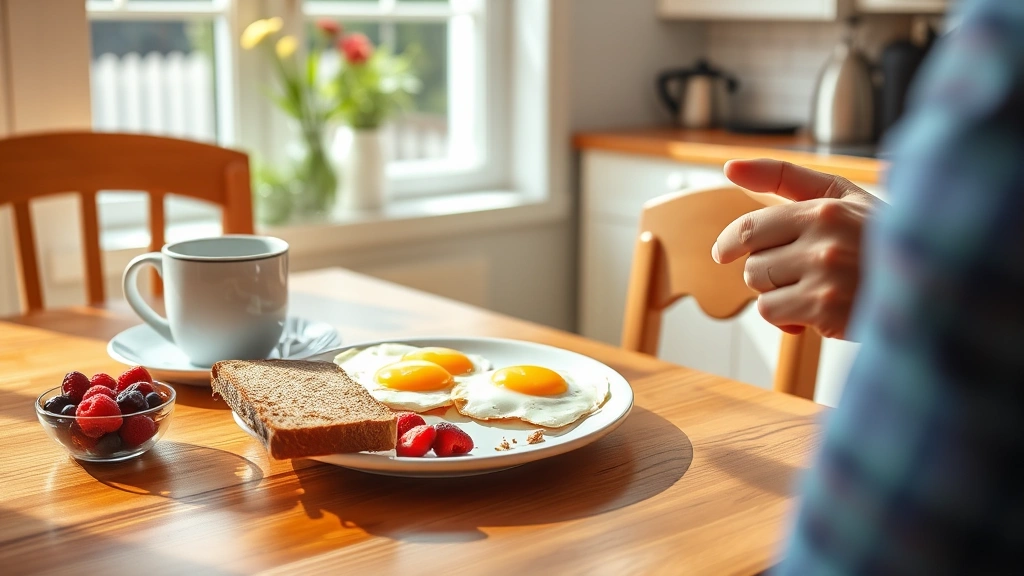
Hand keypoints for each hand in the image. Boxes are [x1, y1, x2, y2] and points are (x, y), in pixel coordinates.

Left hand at [711, 159, 880, 339]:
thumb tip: (729, 167)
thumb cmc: (876, 238)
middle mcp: (824, 239)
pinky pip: (774, 314)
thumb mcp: (842, 196)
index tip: (723, 254)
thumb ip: (785, 178)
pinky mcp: (827, 309)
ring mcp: (826, 276)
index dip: (729, 243)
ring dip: (778, 296)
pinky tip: (818, 313)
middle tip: (797, 276)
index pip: (750, 228)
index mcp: (824, 209)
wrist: (930, 285)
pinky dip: (788, 319)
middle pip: (753, 263)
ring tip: (813, 292)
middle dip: (766, 273)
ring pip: (761, 290)